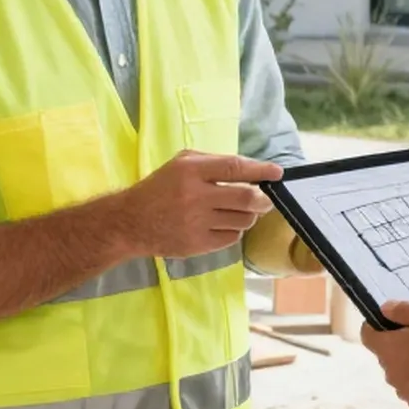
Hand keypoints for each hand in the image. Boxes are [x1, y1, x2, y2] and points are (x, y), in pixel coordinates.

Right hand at [111, 152, 280, 258]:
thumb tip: (250, 170)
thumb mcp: (180, 164)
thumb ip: (213, 163)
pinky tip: (221, 225)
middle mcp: (195, 196)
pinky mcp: (197, 245)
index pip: (235, 167)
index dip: (260, 170)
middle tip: (265, 199)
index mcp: (191, 170)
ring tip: (237, 212)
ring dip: (247, 216)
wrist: (131, 222)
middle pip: (245, 197)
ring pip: (242, 220)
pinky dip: (233, 231)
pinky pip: (231, 238)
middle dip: (262, 199)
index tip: (277, 173)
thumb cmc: (159, 188)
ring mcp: (197, 223)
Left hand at [361, 302, 408, 408]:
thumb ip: (406, 311)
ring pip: (404, 374)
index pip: (368, 334)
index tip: (398, 321)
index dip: (380, 325)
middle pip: (388, 355)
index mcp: (390, 349)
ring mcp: (407, 394)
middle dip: (402, 345)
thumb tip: (385, 309)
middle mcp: (392, 374)